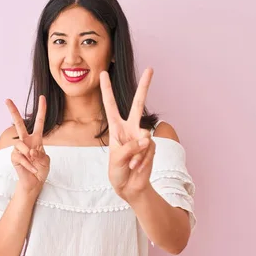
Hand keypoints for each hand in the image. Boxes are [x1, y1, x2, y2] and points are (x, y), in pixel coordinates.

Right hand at [5, 95, 49, 193]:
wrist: (34, 182)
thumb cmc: (41, 170)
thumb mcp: (46, 160)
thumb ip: (39, 153)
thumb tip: (29, 150)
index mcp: (36, 139)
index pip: (39, 122)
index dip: (41, 110)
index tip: (42, 97)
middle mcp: (26, 141)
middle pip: (19, 124)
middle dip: (13, 111)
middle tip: (7, 99)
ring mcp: (19, 149)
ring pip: (21, 144)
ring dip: (29, 154)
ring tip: (33, 161)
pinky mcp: (14, 157)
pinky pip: (20, 156)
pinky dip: (28, 164)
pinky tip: (32, 169)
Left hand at [100, 68, 155, 200]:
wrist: (131, 187)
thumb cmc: (118, 172)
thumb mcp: (116, 159)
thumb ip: (130, 148)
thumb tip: (146, 139)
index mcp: (116, 128)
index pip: (110, 105)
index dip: (107, 90)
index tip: (103, 73)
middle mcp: (130, 128)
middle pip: (137, 103)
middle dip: (145, 86)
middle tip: (150, 68)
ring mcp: (142, 136)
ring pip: (142, 136)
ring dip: (135, 154)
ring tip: (131, 165)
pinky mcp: (151, 146)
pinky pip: (148, 148)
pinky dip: (142, 160)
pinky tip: (138, 167)